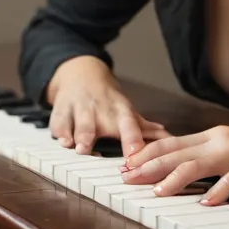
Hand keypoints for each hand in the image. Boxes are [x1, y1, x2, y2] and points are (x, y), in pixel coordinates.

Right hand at [46, 56, 171, 156]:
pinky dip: (59, 131)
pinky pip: (58, 121)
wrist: (81, 74)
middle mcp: (99, 109)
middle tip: (92, 152)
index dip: (131, 139)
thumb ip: (145, 129)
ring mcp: (78, 108)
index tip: (134, 154)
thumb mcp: (127, 111)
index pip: (128, 124)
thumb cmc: (108, 100)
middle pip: (97, 124)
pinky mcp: (60, 109)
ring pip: (76, 123)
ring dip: (75, 135)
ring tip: (73, 147)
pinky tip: (60, 141)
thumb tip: (170, 140)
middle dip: (93, 136)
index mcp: (119, 111)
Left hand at [119, 125, 228, 204]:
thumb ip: (205, 157)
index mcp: (212, 136)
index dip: (146, 152)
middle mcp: (220, 139)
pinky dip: (219, 191)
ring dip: (175, 178)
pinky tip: (207, 202)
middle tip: (127, 177)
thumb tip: (176, 167)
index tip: (125, 164)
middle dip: (149, 165)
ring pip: (199, 163)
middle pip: (178, 152)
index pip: (172, 142)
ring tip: (158, 191)